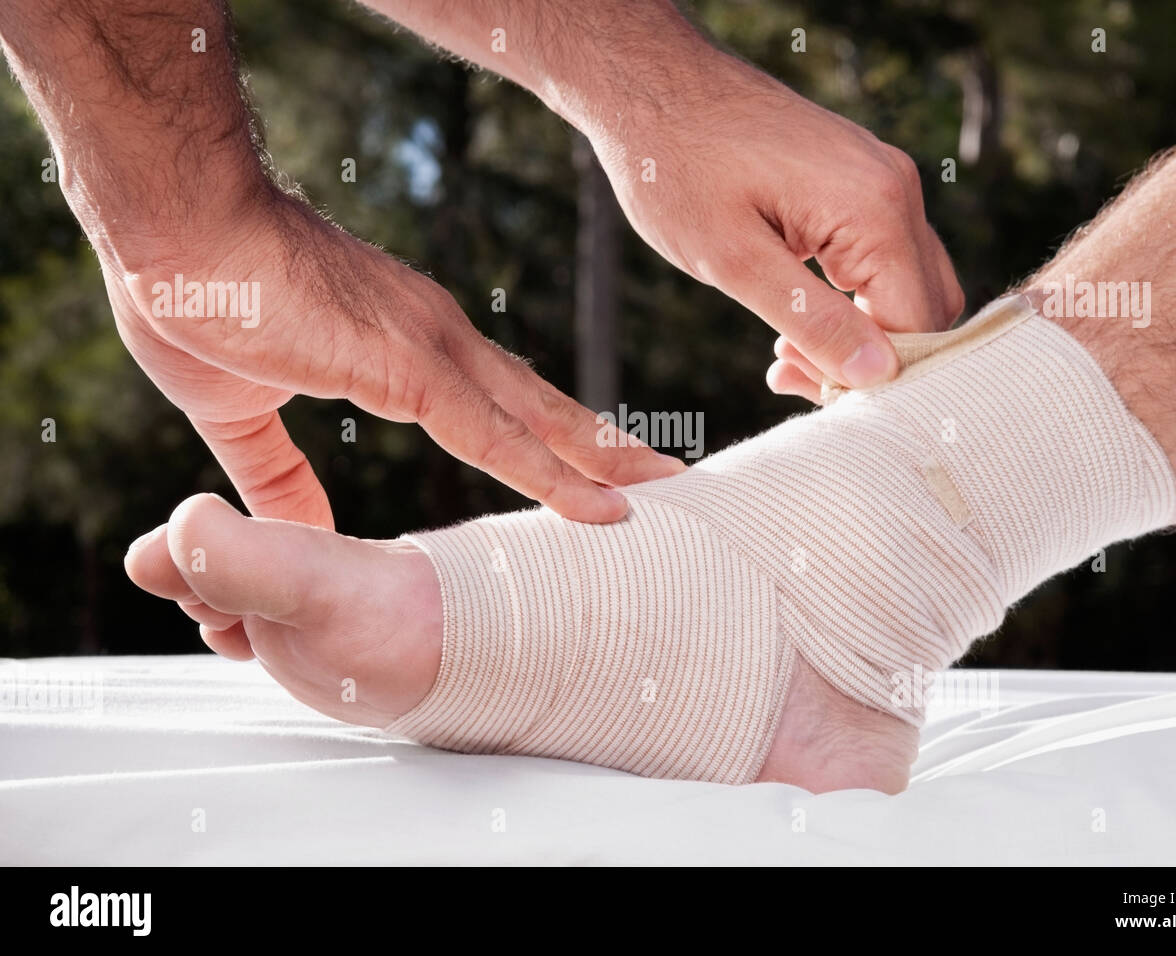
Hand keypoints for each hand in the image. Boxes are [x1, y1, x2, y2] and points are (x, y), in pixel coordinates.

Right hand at [109, 194, 681, 528]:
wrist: (170, 233)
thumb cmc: (197, 301)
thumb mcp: (243, 412)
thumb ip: (280, 475)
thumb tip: (302, 533)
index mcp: (406, 346)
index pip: (497, 401)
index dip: (547, 436)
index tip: (589, 468)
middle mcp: (439, 340)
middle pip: (539, 407)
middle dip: (601, 446)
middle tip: (661, 478)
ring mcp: (435, 349)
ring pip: (540, 421)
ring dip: (603, 462)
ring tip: (662, 494)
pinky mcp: (415, 365)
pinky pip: (501, 438)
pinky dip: (556, 478)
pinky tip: (603, 510)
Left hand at [587, 50, 963, 392]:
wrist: (650, 85)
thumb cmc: (677, 168)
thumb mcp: (735, 261)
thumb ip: (813, 321)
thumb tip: (878, 376)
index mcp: (874, 209)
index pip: (919, 324)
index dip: (874, 376)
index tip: (805, 390)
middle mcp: (896, 190)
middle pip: (926, 308)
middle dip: (871, 358)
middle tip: (791, 376)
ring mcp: (882, 180)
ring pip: (906, 286)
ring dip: (859, 332)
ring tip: (784, 354)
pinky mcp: (860, 180)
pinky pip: (882, 257)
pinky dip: (850, 299)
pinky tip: (792, 318)